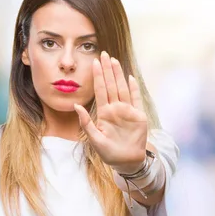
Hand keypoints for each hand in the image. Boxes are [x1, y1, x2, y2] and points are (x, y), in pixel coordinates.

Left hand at [74, 51, 147, 172]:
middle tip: (104, 54)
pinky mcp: (138, 116)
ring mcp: (127, 111)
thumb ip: (86, 122)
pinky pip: (136, 99)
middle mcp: (115, 109)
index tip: (94, 62)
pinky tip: (130, 77)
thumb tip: (76, 105)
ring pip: (122, 89)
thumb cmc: (109, 153)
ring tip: (115, 61)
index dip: (98, 76)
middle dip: (107, 70)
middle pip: (111, 85)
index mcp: (104, 114)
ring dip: (119, 75)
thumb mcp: (94, 139)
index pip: (100, 91)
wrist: (127, 162)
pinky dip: (133, 88)